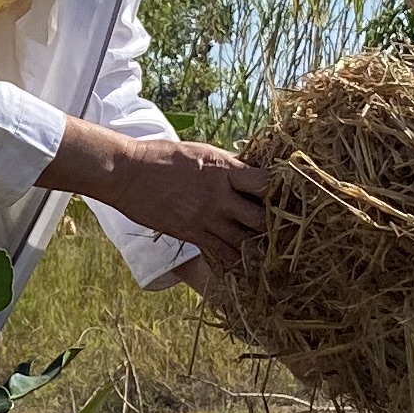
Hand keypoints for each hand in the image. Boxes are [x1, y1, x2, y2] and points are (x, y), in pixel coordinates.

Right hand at [43, 117, 271, 263]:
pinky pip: (222, 255)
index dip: (280, 191)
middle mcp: (218, 196)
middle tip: (280, 227)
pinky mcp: (191, 234)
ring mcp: (205, 218)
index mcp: (223, 170)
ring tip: (263, 245)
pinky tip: (241, 259)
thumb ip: (228, 165)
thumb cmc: (163, 157)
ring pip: (244, 242)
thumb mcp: (202, 152)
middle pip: (261, 218)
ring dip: (256, 244)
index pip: (265, 183)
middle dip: (273, 224)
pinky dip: (234, 259)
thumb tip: (252, 170)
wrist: (128, 173)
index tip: (285, 195)